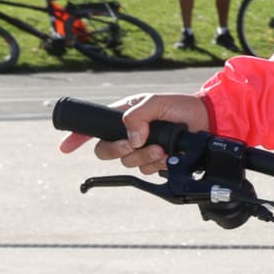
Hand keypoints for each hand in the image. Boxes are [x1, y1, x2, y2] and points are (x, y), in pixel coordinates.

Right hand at [58, 91, 212, 176]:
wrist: (207, 121)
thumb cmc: (181, 106)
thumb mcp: (156, 102)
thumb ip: (138, 115)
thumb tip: (130, 137)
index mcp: (124, 117)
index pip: (94, 128)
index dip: (77, 137)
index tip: (66, 147)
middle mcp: (130, 134)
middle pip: (106, 151)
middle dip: (117, 150)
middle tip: (134, 144)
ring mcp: (142, 150)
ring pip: (127, 163)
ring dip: (143, 157)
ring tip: (160, 148)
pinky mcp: (156, 162)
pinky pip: (146, 171)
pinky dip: (156, 164)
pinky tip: (167, 156)